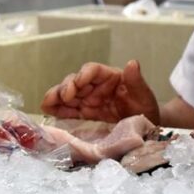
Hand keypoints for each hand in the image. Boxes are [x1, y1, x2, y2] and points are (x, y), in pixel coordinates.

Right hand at [40, 60, 159, 124]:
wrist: (145, 129)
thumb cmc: (146, 109)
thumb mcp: (144, 96)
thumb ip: (136, 81)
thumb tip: (132, 63)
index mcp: (110, 77)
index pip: (93, 70)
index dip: (83, 75)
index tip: (78, 83)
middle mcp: (96, 86)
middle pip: (75, 81)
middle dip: (66, 87)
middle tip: (64, 97)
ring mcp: (87, 99)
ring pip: (67, 94)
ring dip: (56, 97)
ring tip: (47, 104)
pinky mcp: (83, 113)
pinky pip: (67, 110)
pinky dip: (57, 110)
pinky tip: (49, 112)